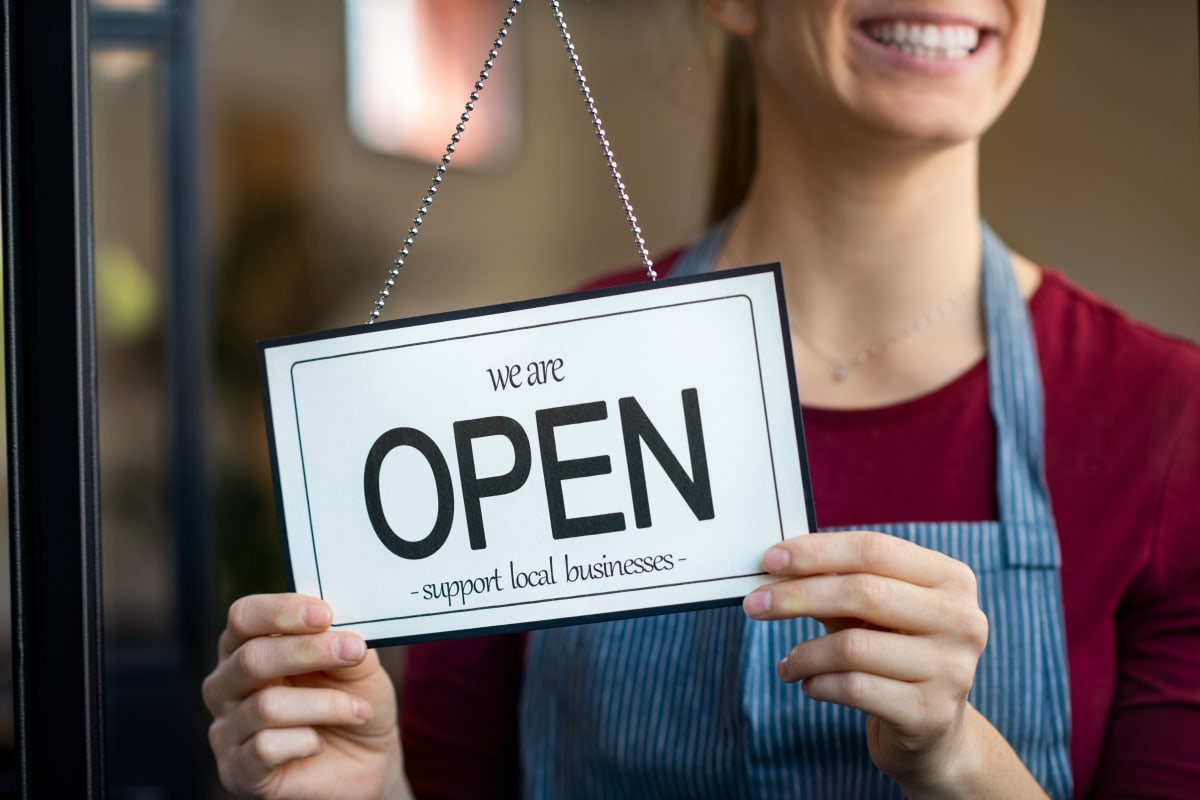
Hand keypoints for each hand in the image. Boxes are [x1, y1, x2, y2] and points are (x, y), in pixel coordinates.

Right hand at [202, 593, 408, 799]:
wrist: (366, 761)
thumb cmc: (353, 701)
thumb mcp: (358, 665)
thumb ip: (343, 639)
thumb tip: (336, 622)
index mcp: (248, 647)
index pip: (243, 617)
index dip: (281, 612)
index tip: (324, 614)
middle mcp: (227, 685)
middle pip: (250, 658)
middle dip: (308, 651)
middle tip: (354, 652)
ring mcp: (227, 730)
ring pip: (265, 706)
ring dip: (324, 704)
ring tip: (358, 710)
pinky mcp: (237, 771)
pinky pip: (265, 748)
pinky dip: (306, 742)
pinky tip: (319, 743)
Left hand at [742, 530, 1001, 794]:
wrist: (932, 730)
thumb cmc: (892, 652)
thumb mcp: (872, 611)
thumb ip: (837, 581)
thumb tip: (777, 562)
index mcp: (951, 579)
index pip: (874, 549)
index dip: (817, 551)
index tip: (769, 559)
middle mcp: (962, 620)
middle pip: (863, 592)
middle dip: (797, 596)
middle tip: (754, 605)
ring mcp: (952, 669)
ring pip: (853, 646)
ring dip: (805, 653)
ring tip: (788, 662)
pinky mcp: (930, 713)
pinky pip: (854, 689)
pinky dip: (818, 684)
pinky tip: (808, 684)